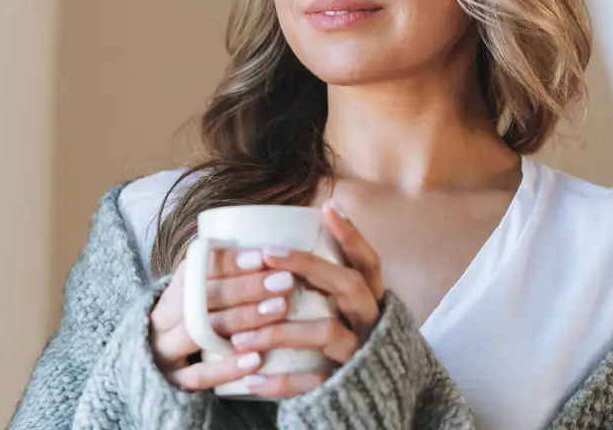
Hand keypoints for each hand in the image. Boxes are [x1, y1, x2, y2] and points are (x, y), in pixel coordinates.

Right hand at [148, 247, 295, 390]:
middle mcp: (163, 319)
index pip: (195, 268)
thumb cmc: (193, 326)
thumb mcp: (198, 300)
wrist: (152, 371)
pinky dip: (226, 367)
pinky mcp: (172, 382)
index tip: (263, 255)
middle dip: (246, 287)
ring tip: (280, 309)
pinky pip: (198, 375)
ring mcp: (165, 351)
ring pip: (201, 331)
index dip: (228, 261)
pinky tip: (256, 359)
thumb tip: (273, 246)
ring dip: (242, 319)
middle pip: (202, 298)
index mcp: (171, 292)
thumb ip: (224, 278)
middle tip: (285, 281)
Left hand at [228, 200, 384, 397]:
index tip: (327, 207)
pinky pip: (312, 383)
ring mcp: (360, 355)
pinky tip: (250, 379)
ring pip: (326, 332)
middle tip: (267, 255)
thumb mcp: (345, 312)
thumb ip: (328, 284)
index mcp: (372, 300)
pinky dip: (280, 382)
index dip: (352, 234)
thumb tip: (297, 233)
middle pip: (349, 286)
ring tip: (240, 335)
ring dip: (280, 329)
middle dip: (308, 266)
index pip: (369, 262)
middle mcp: (372, 323)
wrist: (368, 405)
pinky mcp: (345, 388)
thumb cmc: (345, 345)